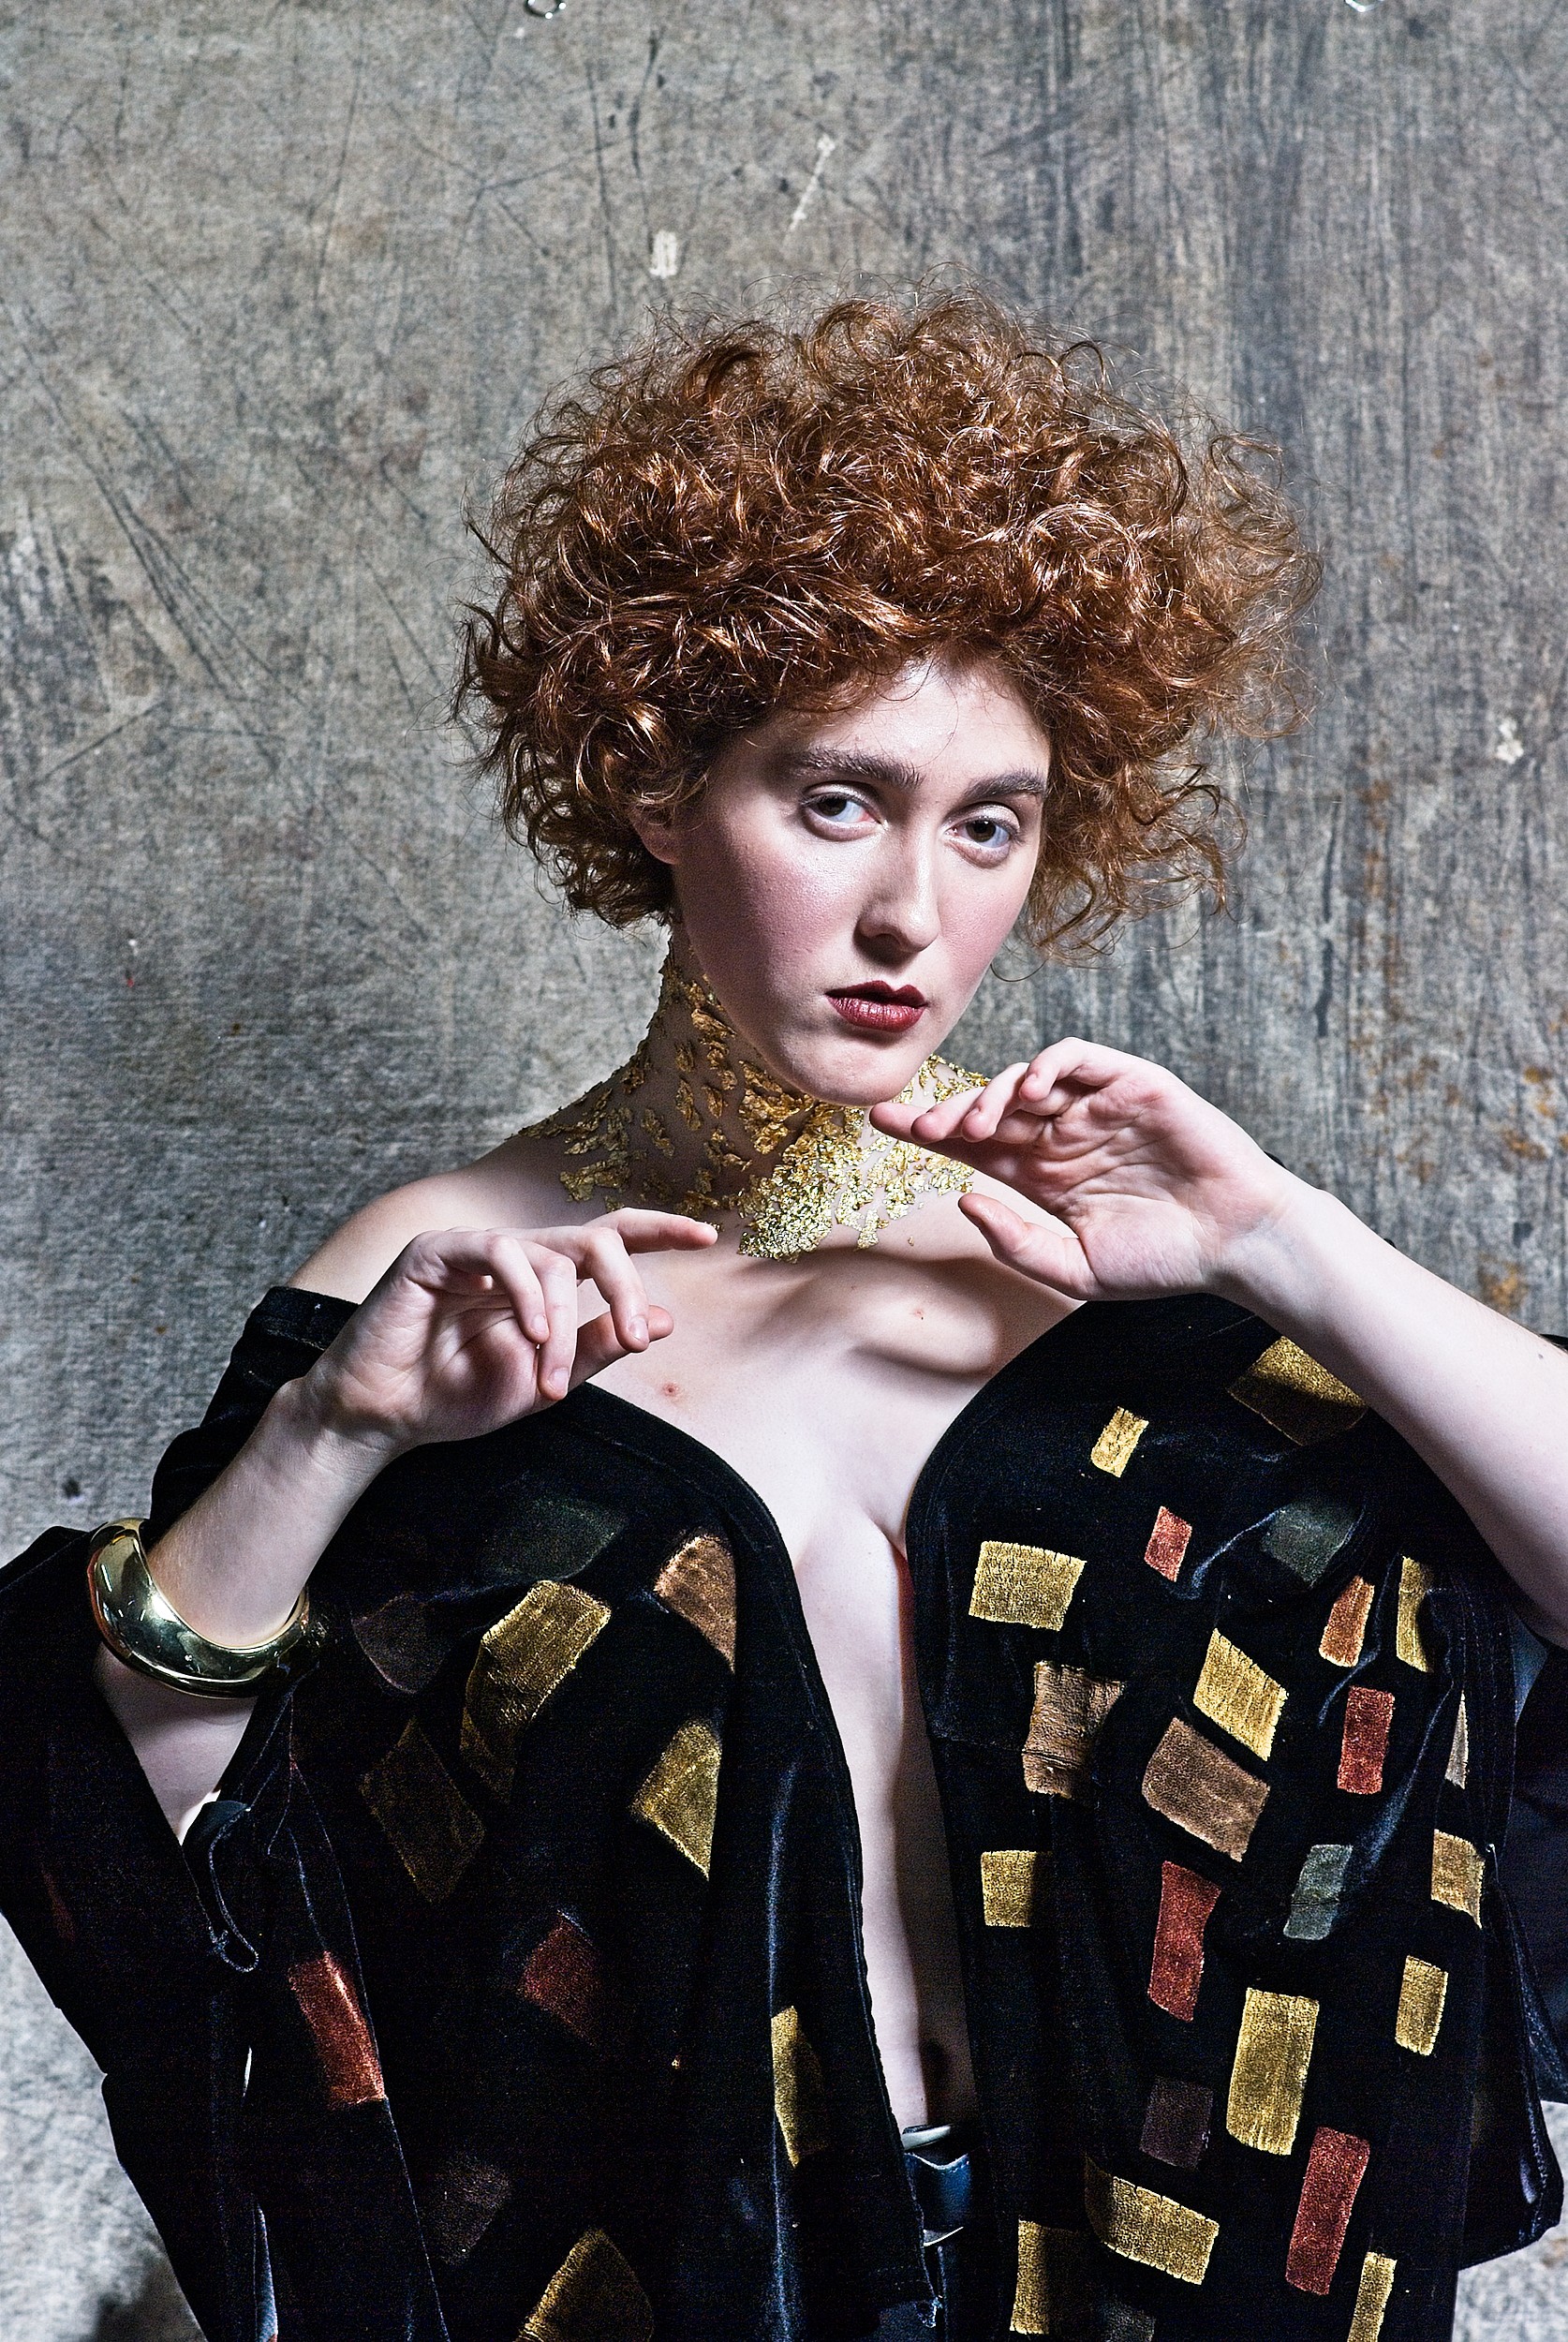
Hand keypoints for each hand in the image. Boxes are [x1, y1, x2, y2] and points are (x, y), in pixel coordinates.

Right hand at [302, 1211, 716, 1454]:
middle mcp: (518, 1255)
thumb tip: (662, 1319)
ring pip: (552, 1257)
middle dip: (626, 1286)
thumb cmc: (458, 1396)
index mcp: (545, 1281)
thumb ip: (598, 1347)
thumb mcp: (545, 1379)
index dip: (659, 1231)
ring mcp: (478, 1247)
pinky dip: (526, 1295)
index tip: (709, 1236)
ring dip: (562, 1326)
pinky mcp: (437, 1250)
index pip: (610, 1239)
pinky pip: (499, 1252)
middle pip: (595, 1241)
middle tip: (637, 1339)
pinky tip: (531, 1335)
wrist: (386, 1418)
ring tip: (551, 1382)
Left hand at [871, 1040, 1296, 1301]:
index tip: (880, 1121)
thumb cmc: (1162, 1261)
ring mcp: (1096, 1106)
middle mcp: (1063, 1135)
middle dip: (946, 1112)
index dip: (927, 1128)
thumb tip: (964, 1202)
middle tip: (918, 1127)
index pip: (973, 1143)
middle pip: (988, 1106)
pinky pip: (1077, 1058)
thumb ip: (1016, 1241)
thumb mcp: (1073, 1268)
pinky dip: (1047, 1064)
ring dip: (992, 1092)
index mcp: (1043, 1175)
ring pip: (1026, 1078)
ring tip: (977, 1123)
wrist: (1233, 1246)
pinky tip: (1031, 1091)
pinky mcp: (1131, 1084)